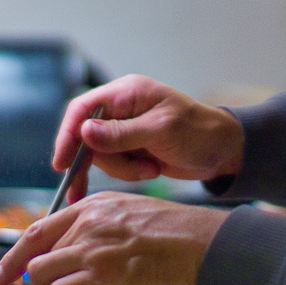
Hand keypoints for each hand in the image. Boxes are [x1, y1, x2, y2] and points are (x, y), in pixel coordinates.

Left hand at [0, 194, 229, 284]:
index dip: (14, 257)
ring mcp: (92, 248)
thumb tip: (76, 270)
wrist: (210, 249)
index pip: (39, 230)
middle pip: (35, 260)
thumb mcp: (133, 219)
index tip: (2, 277)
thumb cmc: (182, 240)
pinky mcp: (101, 276)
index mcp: (95, 207)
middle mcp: (88, 223)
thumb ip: (100, 236)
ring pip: (41, 279)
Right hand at [53, 75, 244, 204]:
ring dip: (122, 169)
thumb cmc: (199, 132)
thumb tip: (84, 131)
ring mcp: (126, 130)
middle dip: (92, 162)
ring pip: (101, 156)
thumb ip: (122, 134)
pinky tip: (151, 171)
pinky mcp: (132, 149)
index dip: (68, 134)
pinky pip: (115, 165)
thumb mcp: (161, 131)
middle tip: (80, 191)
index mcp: (126, 93)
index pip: (83, 109)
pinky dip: (129, 173)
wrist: (224, 151)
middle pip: (86, 137)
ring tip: (151, 169)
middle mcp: (121, 109)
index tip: (61, 162)